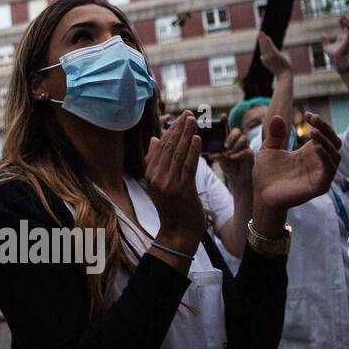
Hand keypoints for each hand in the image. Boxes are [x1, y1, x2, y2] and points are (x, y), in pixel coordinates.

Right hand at [143, 111, 206, 249]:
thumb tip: (155, 139)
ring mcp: (168, 183)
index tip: (179, 118)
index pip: (160, 147)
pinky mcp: (182, 190)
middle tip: (189, 114)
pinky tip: (197, 138)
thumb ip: (156, 162)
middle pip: (169, 147)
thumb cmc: (172, 209)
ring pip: (178, 153)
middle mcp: (157, 177)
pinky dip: (193, 151)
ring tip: (193, 120)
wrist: (177, 234)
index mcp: (151, 174)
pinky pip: (188, 166)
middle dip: (179, 128)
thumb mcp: (159, 184)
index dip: (170, 130)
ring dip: (187, 134)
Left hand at [213, 126, 254, 193]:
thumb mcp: (220, 159)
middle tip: (225, 146)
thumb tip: (211, 155)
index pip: (226, 127)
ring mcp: (245, 146)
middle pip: (236, 131)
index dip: (225, 121)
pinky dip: (237, 154)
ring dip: (234, 146)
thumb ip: (217, 155)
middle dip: (231, 137)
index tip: (223, 115)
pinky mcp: (250, 153)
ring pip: (242, 139)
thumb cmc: (228, 166)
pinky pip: (245, 150)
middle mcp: (237, 140)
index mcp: (228, 138)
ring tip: (227, 155)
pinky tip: (232, 158)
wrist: (238, 177)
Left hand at [252, 113, 340, 223]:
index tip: (308, 115)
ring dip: (326, 142)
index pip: (324, 135)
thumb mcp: (269, 149)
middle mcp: (318, 162)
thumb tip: (278, 116)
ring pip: (335, 155)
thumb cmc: (266, 174)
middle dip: (326, 129)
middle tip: (314, 119)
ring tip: (314, 132)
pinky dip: (326, 158)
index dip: (320, 124)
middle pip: (334, 143)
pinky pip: (329, 170)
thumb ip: (274, 134)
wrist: (261, 194)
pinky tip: (317, 148)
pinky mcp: (320, 186)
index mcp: (308, 153)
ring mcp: (321, 174)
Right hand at [258, 31, 290, 75]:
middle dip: (261, 39)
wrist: (284, 74)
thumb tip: (261, 57)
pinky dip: (268, 42)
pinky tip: (267, 37)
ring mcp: (270, 56)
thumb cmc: (279, 71)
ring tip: (262, 32)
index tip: (261, 36)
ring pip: (266, 46)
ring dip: (263, 38)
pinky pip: (270, 47)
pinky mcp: (275, 55)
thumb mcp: (272, 65)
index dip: (261, 43)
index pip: (262, 49)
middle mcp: (266, 57)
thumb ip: (267, 60)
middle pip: (263, 46)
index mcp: (264, 60)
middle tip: (259, 32)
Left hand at [321, 15, 348, 67]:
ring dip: (347, 22)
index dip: (343, 23)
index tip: (340, 19)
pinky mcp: (348, 39)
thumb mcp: (326, 46)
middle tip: (342, 16)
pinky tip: (344, 21)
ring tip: (343, 17)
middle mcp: (345, 38)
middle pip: (348, 27)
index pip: (344, 29)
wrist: (336, 59)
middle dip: (346, 21)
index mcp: (342, 39)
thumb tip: (322, 33)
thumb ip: (325, 40)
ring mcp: (347, 38)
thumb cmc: (332, 54)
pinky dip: (348, 25)